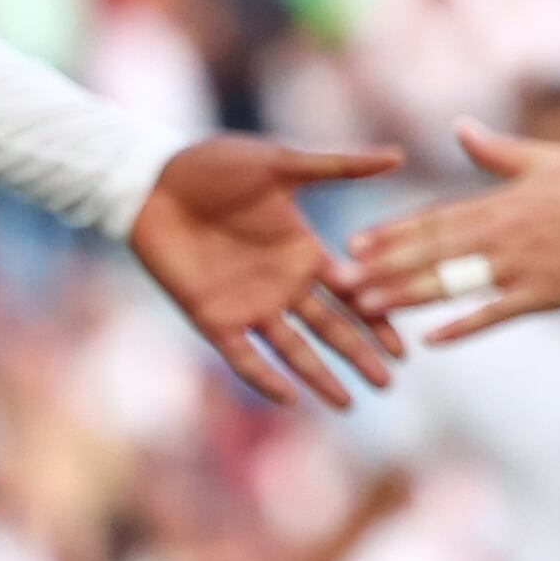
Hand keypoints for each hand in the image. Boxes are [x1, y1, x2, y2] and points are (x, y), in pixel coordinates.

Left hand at [128, 137, 406, 410]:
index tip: (405, 344)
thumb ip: (339, 166)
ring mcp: (248, 304)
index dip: (378, 317)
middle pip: (331, 328)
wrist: (155, 182)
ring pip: (294, 349)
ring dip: (320, 376)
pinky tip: (288, 398)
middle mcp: (282, 284)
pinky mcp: (211, 316)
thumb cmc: (217, 165)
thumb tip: (398, 155)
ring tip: (349, 405)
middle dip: (360, 356)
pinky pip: (242, 355)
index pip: (353, 291)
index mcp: (304, 251)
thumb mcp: (283, 164)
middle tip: (389, 384)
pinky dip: (264, 377)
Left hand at [348, 122, 559, 340]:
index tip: (353, 245)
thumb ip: (499, 152)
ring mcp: (525, 265)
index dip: (392, 233)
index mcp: (503, 201)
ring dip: (406, 296)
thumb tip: (459, 129)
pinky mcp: (549, 292)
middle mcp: (504, 234)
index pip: (435, 218)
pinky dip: (464, 326)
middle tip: (338, 284)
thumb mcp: (549, 159)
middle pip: (432, 253)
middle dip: (382, 268)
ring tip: (367, 309)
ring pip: (453, 283)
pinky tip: (433, 340)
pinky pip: (497, 312)